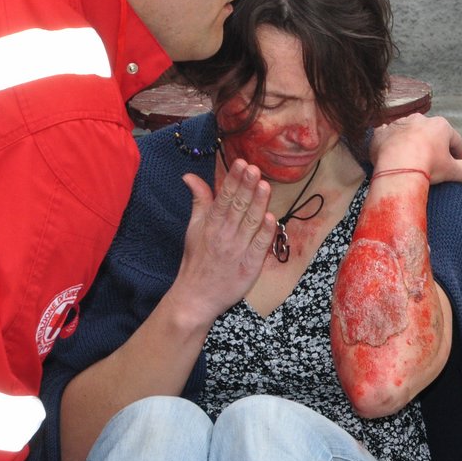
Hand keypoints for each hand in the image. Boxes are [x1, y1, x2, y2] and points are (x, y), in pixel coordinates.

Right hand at [169, 159, 275, 324]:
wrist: (196, 297)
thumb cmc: (197, 261)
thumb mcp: (194, 228)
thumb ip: (199, 201)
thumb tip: (190, 176)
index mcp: (210, 225)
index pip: (223, 198)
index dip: (233, 180)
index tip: (241, 163)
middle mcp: (224, 235)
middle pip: (237, 207)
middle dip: (246, 187)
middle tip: (254, 169)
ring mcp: (237, 251)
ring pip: (250, 223)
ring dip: (258, 204)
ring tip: (264, 185)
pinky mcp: (249, 267)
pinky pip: (259, 247)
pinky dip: (265, 233)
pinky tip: (271, 217)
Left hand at [368, 113, 461, 184]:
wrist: (397, 169)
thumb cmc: (427, 167)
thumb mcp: (451, 170)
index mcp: (440, 126)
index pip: (455, 140)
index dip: (460, 154)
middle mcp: (420, 119)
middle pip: (432, 134)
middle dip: (435, 146)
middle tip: (438, 161)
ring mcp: (400, 124)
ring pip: (410, 132)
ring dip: (412, 142)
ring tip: (413, 158)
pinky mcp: (382, 133)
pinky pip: (388, 136)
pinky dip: (391, 143)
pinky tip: (391, 151)